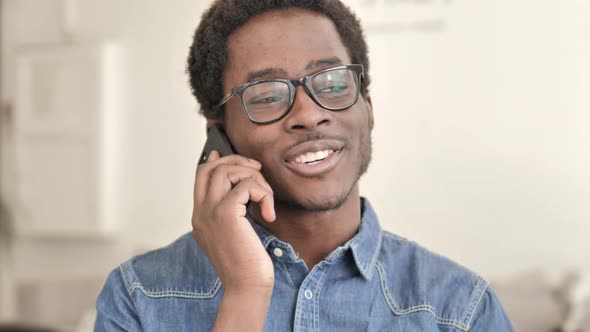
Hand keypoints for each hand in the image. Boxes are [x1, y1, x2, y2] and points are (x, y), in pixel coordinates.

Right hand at [191, 150, 275, 291]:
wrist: (247, 286)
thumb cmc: (246, 263)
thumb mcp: (234, 233)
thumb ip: (232, 211)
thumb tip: (241, 187)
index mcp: (200, 217)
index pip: (200, 177)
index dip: (216, 162)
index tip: (229, 156)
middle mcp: (200, 212)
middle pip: (210, 168)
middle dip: (236, 162)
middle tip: (257, 171)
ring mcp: (210, 212)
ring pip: (226, 171)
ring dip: (253, 178)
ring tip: (265, 198)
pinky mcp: (226, 213)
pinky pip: (246, 186)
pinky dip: (263, 194)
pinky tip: (269, 213)